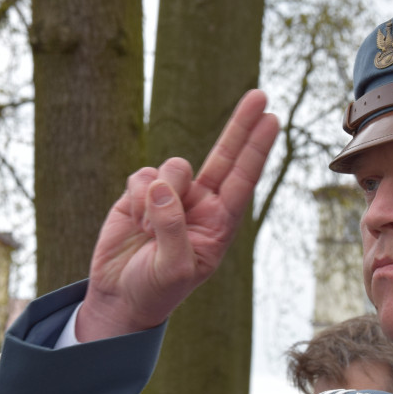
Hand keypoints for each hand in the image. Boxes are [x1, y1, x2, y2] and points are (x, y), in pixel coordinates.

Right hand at [76, 89, 278, 340]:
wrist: (120, 298)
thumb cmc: (156, 291)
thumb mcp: (173, 269)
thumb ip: (172, 228)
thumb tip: (161, 186)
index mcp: (219, 224)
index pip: (242, 180)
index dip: (257, 148)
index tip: (273, 119)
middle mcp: (200, 205)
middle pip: (224, 156)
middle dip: (240, 126)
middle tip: (259, 95)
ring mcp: (171, 196)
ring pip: (173, 167)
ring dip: (159, 193)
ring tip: (148, 230)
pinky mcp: (141, 194)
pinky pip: (142, 175)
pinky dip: (135, 197)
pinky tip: (133, 224)